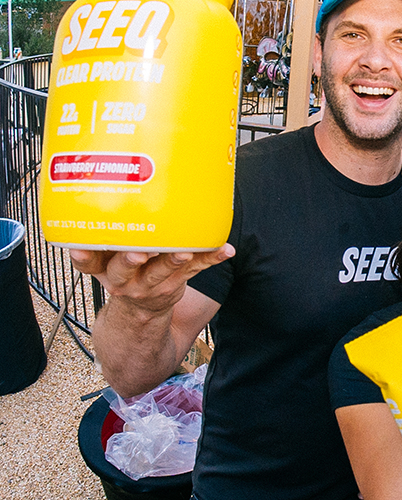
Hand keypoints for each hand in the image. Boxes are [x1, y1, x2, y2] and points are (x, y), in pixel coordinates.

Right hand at [70, 245, 233, 316]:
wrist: (140, 311)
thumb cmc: (125, 270)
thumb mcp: (106, 259)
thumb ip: (108, 236)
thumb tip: (122, 188)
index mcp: (103, 268)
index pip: (87, 263)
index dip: (81, 257)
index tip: (79, 249)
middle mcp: (123, 278)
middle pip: (123, 269)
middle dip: (130, 261)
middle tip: (138, 253)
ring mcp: (149, 284)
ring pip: (160, 272)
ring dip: (173, 261)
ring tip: (184, 252)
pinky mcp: (174, 284)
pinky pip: (195, 270)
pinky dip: (211, 257)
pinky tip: (225, 249)